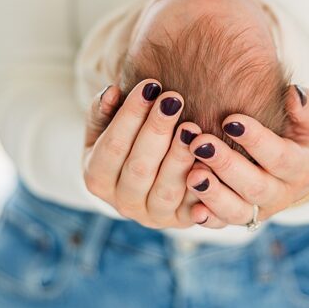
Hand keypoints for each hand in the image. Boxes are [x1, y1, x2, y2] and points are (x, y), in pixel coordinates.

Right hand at [83, 80, 203, 228]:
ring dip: (180, 157)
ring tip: (193, 126)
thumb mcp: (106, 126)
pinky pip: (194, 207)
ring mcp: (152, 216)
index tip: (149, 85)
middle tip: (174, 99)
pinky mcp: (182, 222)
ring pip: (166, 189)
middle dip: (156, 130)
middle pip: (138, 167)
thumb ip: (104, 110)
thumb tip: (111, 92)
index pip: (112, 145)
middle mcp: (122, 203)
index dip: (130, 115)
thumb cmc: (126, 141)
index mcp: (96, 178)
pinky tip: (211, 157)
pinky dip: (204, 185)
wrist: (149, 175)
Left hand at [183, 84, 308, 228]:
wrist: (298, 171)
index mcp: (301, 168)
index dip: (256, 140)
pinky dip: (207, 218)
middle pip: (254, 185)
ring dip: (213, 194)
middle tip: (199, 143)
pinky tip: (193, 209)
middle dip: (226, 165)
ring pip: (237, 210)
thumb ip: (308, 108)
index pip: (279, 157)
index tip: (230, 119)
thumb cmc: (299, 135)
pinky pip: (222, 222)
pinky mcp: (238, 217)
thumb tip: (294, 94)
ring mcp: (258, 209)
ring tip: (192, 175)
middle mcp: (280, 193)